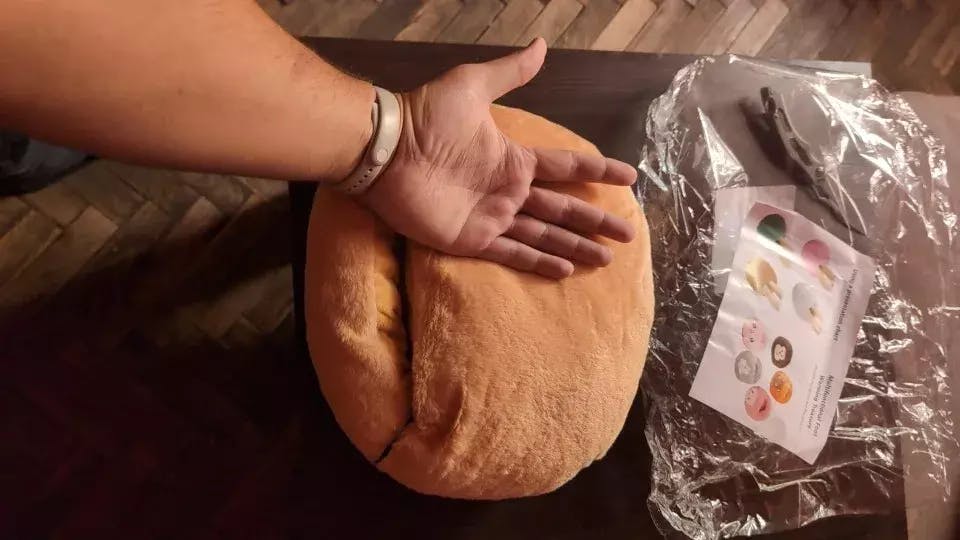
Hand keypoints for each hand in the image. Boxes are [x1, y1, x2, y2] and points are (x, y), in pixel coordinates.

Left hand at [361, 38, 637, 278]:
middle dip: (596, 220)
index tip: (628, 178)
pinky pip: (513, 252)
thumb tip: (542, 45)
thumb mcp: (473, 85)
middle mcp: (509, 191)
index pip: (567, 167)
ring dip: (576, 246)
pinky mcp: (472, 239)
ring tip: (606, 259)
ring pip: (545, 234)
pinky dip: (540, 262)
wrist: (387, 150)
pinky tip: (566, 269)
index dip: (598, 170)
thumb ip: (510, 72)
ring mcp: (492, 217)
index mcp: (514, 159)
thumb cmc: (426, 116)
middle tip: (628, 234)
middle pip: (563, 208)